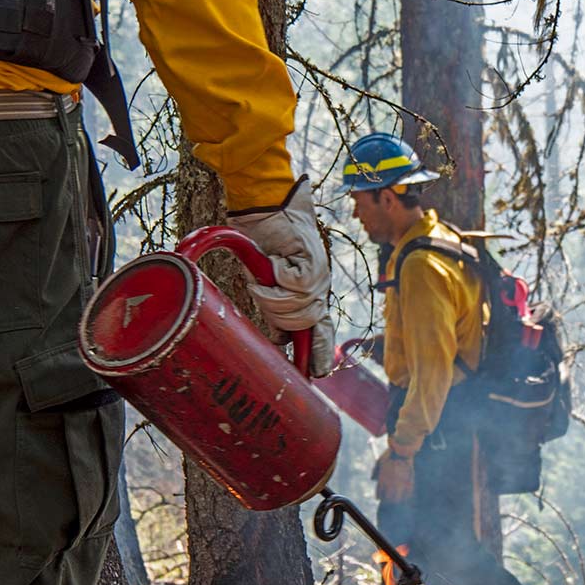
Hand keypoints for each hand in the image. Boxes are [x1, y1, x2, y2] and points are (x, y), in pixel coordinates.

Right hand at [227, 175, 334, 375]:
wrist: (268, 210)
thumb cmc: (266, 244)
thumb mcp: (269, 284)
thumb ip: (278, 309)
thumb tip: (279, 340)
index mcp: (313, 294)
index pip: (321, 330)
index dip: (318, 352)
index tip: (315, 373)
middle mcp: (320, 289)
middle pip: (299, 324)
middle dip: (277, 316)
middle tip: (263, 294)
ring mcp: (319, 279)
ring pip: (291, 308)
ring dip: (270, 295)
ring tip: (265, 274)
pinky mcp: (312, 266)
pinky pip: (289, 290)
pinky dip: (273, 280)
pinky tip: (273, 263)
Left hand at [373, 447, 414, 503]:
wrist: (402, 449)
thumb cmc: (390, 454)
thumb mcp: (379, 461)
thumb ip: (374, 471)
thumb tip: (372, 479)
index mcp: (382, 479)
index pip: (379, 493)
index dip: (379, 497)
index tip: (379, 498)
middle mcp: (390, 483)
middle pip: (388, 498)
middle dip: (387, 500)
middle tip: (388, 501)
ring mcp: (400, 483)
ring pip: (398, 498)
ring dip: (396, 500)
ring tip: (397, 501)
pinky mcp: (409, 481)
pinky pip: (408, 493)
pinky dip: (407, 496)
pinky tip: (406, 496)